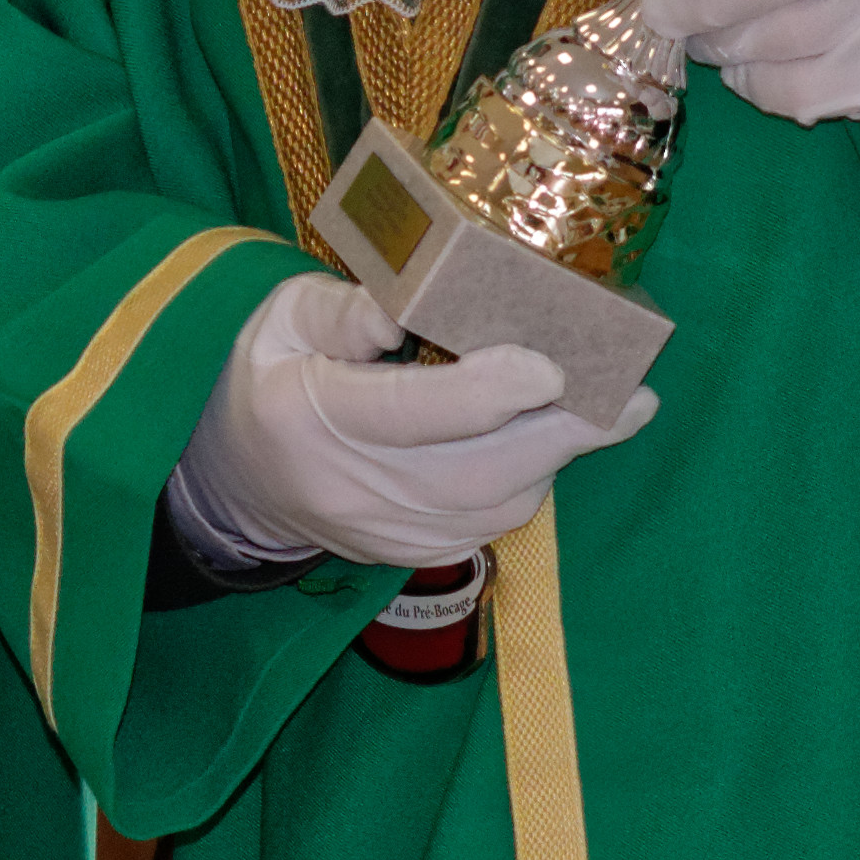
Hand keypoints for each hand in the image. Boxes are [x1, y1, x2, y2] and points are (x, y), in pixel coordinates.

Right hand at [175, 270, 656, 565]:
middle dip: (563, 432)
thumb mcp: (282, 316)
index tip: (550, 362)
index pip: (413, 413)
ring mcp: (382, 534)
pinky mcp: (407, 556)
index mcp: (310, 416)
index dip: (489, 391)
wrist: (227, 475)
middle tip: (632, 396)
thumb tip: (414, 303)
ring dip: (557, 456)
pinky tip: (549, 440)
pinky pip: (488, 524)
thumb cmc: (262, 372)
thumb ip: (348, 310)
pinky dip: (529, 481)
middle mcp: (352, 489)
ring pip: (496, 505)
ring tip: (611, 408)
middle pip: (478, 471)